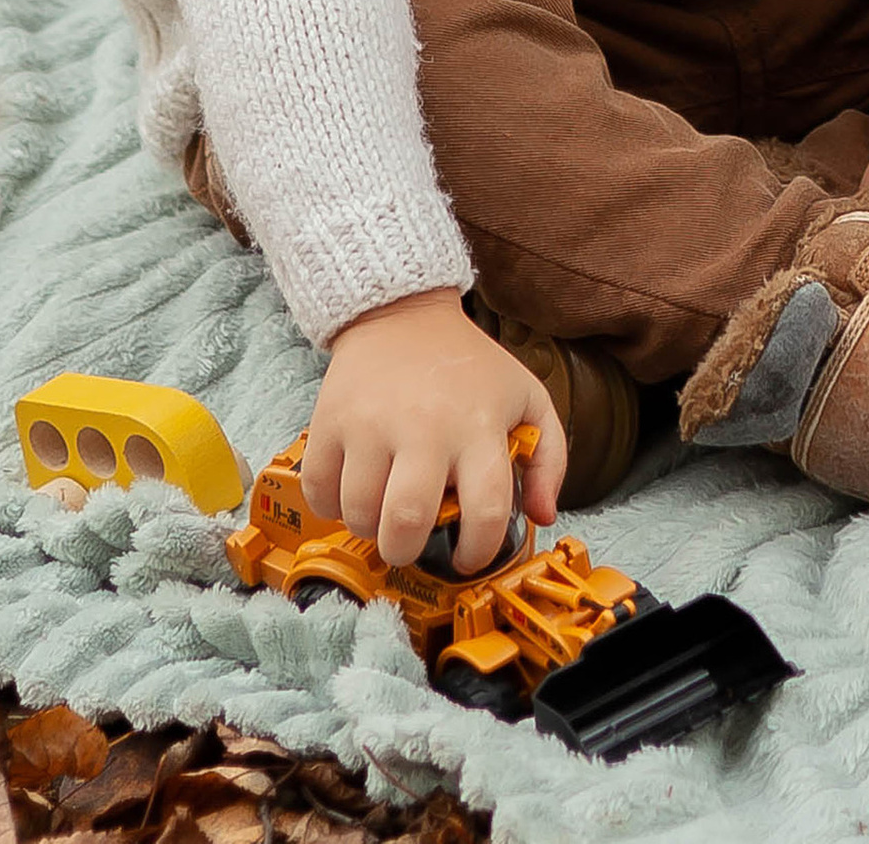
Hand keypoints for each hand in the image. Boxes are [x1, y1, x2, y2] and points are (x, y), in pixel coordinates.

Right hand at [303, 289, 566, 574]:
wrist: (404, 313)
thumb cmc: (468, 366)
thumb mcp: (526, 398)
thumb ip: (549, 457)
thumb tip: (542, 516)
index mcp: (478, 425)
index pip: (486, 511)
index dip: (478, 551)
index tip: (467, 556)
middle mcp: (423, 426)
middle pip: (407, 522)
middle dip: (407, 551)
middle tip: (412, 542)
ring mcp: (370, 423)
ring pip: (359, 515)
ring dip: (370, 529)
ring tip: (383, 511)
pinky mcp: (329, 419)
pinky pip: (319, 493)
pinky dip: (331, 508)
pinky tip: (353, 490)